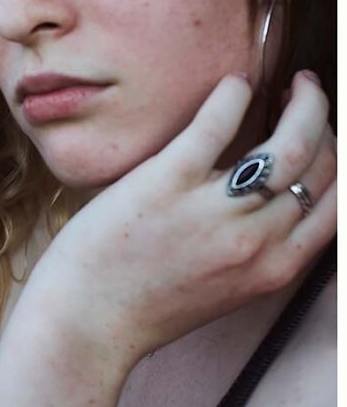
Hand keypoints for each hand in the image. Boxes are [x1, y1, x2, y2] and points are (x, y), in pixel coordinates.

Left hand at [29, 71, 335, 369]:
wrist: (86, 323)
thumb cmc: (145, 309)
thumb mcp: (225, 292)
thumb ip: (258, 253)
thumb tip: (276, 205)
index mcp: (274, 270)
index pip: (337, 202)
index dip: (339, 158)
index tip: (329, 133)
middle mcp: (255, 242)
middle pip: (320, 167)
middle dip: (326, 123)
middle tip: (311, 96)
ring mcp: (212, 213)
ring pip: (287, 145)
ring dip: (304, 104)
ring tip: (294, 83)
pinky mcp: (166, 184)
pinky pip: (215, 126)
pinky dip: (233, 96)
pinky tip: (234, 84)